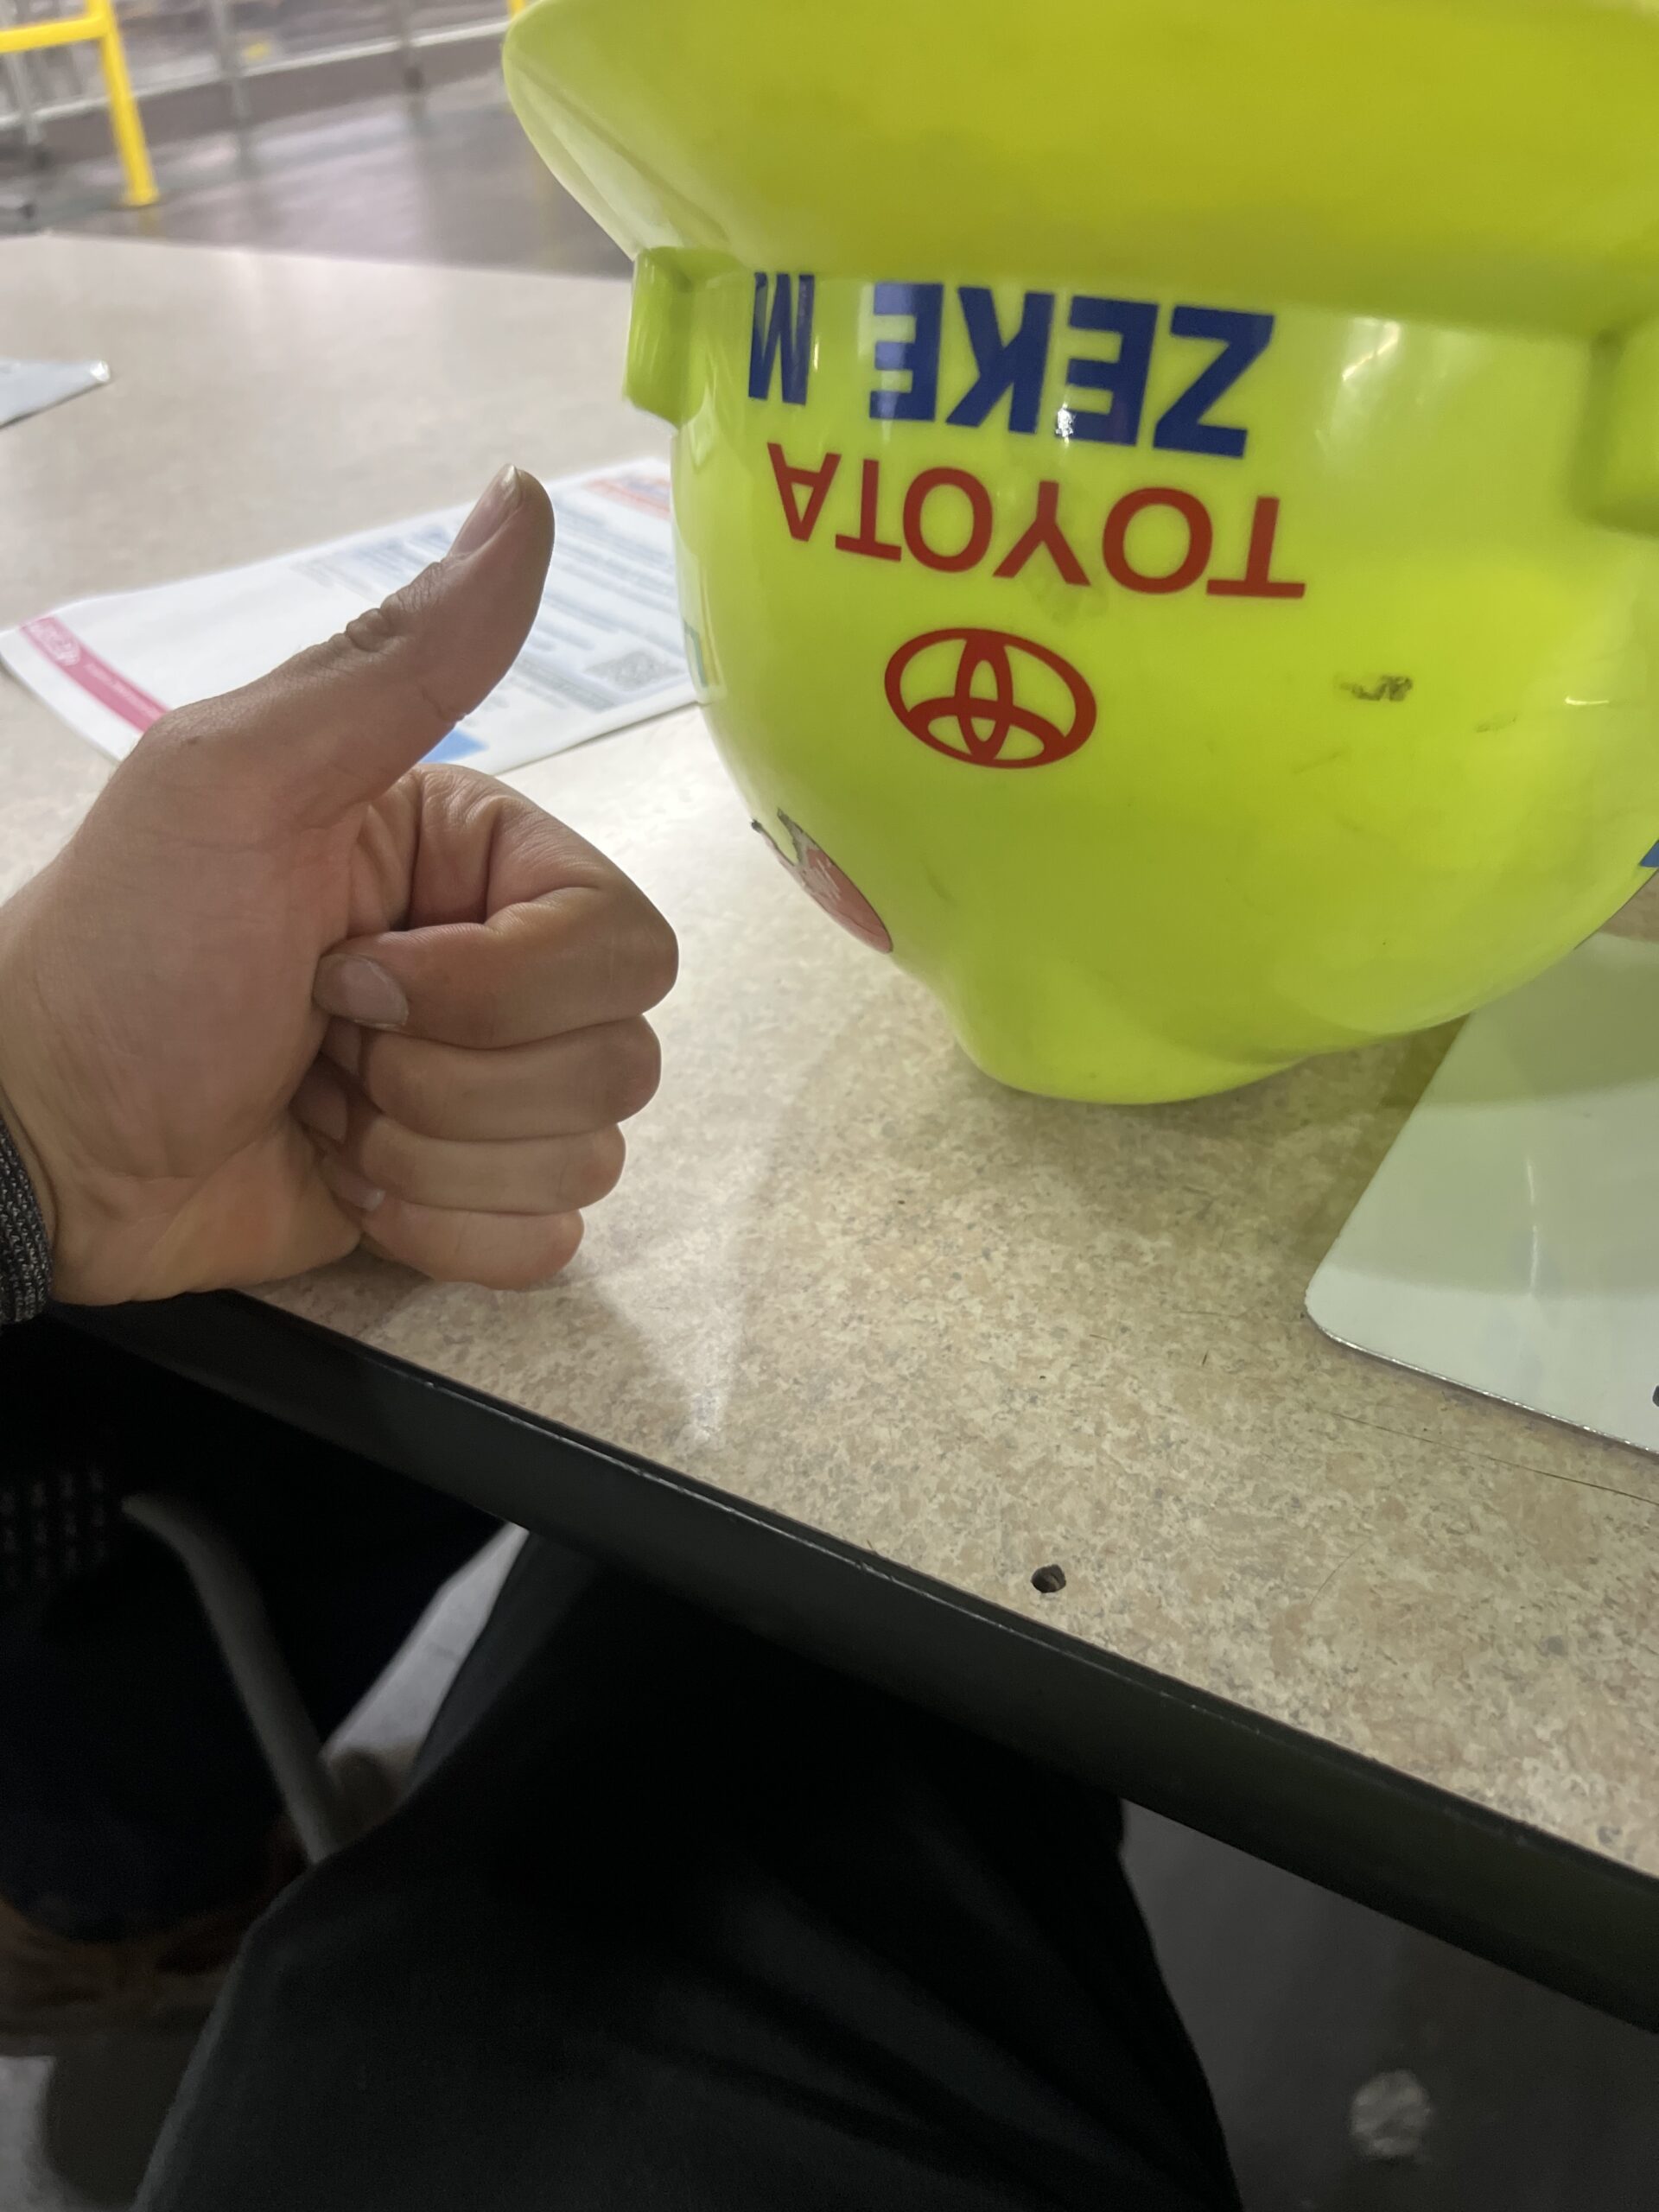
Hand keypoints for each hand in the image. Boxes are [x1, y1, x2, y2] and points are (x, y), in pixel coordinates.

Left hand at [0, 466, 675, 1305]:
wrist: (42, 1142)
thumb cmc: (127, 955)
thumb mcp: (242, 780)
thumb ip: (403, 659)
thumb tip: (529, 494)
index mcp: (479, 859)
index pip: (627, 940)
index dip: (503, 985)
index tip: (353, 970)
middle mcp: (506, 966)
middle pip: (622, 1052)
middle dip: (458, 1079)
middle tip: (331, 1041)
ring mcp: (492, 1089)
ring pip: (588, 1150)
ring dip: (433, 1154)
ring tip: (324, 1110)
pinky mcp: (469, 1194)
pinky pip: (548, 1240)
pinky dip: (439, 1228)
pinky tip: (347, 1180)